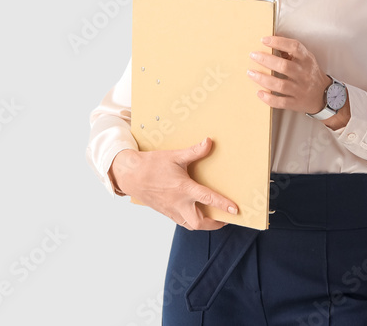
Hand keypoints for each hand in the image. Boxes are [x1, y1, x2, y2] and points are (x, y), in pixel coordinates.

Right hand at [108, 138, 237, 230]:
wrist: (130, 175)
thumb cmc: (152, 165)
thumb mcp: (175, 156)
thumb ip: (194, 151)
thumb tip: (209, 142)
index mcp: (183, 188)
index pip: (208, 199)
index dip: (223, 205)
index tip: (235, 210)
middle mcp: (179, 203)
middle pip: (200, 222)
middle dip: (215, 224)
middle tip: (225, 219)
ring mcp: (171, 210)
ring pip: (190, 225)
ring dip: (203, 224)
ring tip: (213, 218)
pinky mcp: (166, 212)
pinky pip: (181, 221)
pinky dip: (191, 221)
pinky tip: (195, 213)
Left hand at [247, 35, 331, 115]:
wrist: (324, 96)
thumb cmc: (310, 73)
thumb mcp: (306, 59)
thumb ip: (291, 51)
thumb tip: (271, 40)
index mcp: (307, 60)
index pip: (294, 47)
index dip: (279, 42)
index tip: (264, 40)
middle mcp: (304, 74)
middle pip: (284, 66)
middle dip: (266, 60)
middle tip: (253, 55)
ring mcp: (300, 90)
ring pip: (281, 85)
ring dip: (263, 79)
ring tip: (250, 73)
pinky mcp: (296, 103)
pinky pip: (281, 102)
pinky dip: (269, 98)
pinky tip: (259, 93)